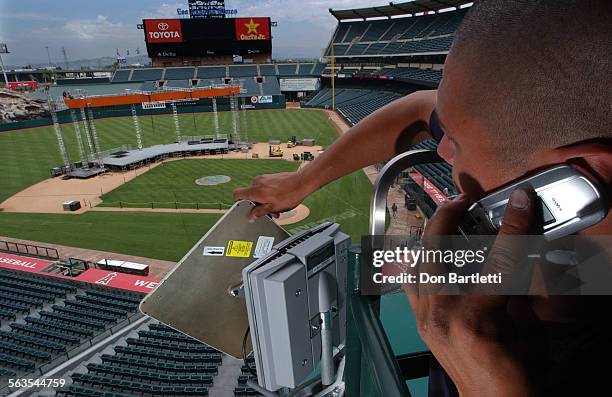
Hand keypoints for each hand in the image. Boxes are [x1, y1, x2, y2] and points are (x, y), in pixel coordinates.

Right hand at [233, 171, 313, 221]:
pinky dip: (270, 195)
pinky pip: (265, 187)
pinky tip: (279, 200)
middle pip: (250, 195)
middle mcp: (258, 182)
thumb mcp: (273, 208)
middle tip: (268, 211)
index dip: (237, 202)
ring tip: (277, 206)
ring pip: (259, 192)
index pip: (237, 194)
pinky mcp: (271, 177)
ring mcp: (264, 178)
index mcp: (256, 190)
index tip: (243, 208)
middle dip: (258, 205)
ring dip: (265, 201)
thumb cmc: (290, 194)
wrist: (302, 182)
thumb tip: (250, 217)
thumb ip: (259, 212)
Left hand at [405, 187, 539, 395]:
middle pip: (436, 252)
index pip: (497, 260)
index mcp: (476, 318)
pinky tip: (431, 255)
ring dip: (429, 238)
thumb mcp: (530, 325)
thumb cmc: (517, 372)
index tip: (517, 201)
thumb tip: (514, 249)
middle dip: (446, 217)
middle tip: (462, 199)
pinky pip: (411, 283)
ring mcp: (424, 319)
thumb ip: (518, 284)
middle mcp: (442, 315)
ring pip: (416, 264)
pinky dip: (420, 264)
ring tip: (446, 221)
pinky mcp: (420, 323)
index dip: (511, 226)